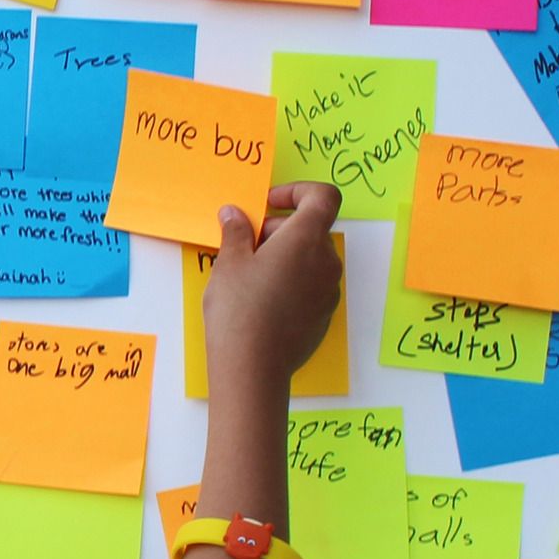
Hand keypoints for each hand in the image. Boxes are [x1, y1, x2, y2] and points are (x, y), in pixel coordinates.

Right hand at [205, 183, 342, 383]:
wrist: (253, 367)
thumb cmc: (240, 308)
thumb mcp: (229, 262)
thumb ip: (236, 231)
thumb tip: (235, 214)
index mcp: (306, 239)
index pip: (323, 196)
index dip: (297, 191)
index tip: (269, 202)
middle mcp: (326, 261)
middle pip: (310, 228)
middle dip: (278, 228)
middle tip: (244, 246)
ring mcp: (329, 291)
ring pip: (310, 258)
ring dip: (284, 255)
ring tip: (249, 276)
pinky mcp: (324, 315)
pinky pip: (310, 284)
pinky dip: (290, 280)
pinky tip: (262, 301)